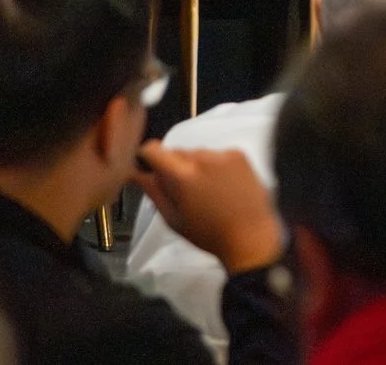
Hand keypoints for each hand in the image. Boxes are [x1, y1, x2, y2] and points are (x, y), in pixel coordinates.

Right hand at [133, 142, 284, 273]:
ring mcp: (223, 153)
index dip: (147, 157)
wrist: (251, 236)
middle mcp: (202, 157)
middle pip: (176, 152)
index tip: (149, 169)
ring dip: (194, 165)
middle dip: (173, 167)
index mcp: (182, 175)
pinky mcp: (239, 154)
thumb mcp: (173, 219)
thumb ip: (153, 192)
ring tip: (205, 190)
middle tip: (182, 191)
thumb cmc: (208, 234)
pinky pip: (216, 154)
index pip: (153, 149)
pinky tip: (221, 185)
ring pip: (196, 152)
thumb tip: (135, 172)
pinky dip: (214, 165)